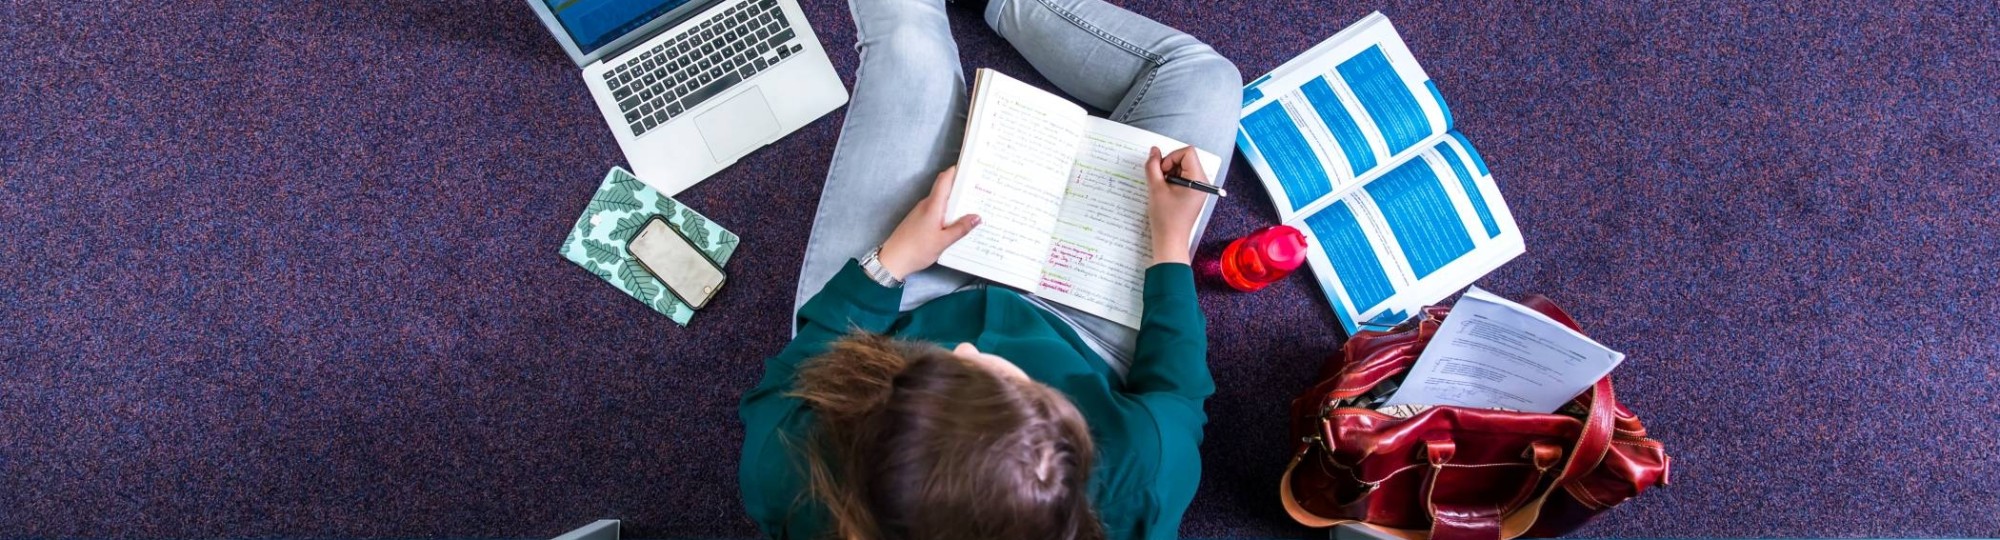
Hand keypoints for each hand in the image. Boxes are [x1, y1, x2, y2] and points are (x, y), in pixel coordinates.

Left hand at [878, 167, 980, 278]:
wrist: (893, 260)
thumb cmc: (917, 250)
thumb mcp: (943, 241)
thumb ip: (960, 228)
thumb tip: (977, 217)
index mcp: (933, 205)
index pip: (944, 179)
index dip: (956, 170)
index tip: (970, 168)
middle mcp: (926, 204)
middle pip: (944, 189)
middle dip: (961, 187)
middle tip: (979, 190)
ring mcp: (921, 212)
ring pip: (941, 201)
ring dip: (955, 201)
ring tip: (973, 206)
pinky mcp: (919, 220)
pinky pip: (937, 210)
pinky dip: (948, 212)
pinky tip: (957, 221)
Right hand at [1145, 146, 1209, 264]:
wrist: (1170, 240)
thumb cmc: (1165, 218)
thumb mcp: (1155, 188)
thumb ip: (1153, 166)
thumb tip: (1154, 151)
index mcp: (1198, 179)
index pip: (1187, 152)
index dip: (1171, 157)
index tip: (1163, 172)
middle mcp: (1202, 181)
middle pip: (1186, 158)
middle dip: (1170, 165)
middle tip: (1161, 181)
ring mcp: (1199, 187)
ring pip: (1183, 167)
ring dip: (1170, 173)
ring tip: (1163, 189)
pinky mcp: (1194, 193)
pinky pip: (1183, 177)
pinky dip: (1172, 180)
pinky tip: (1166, 193)